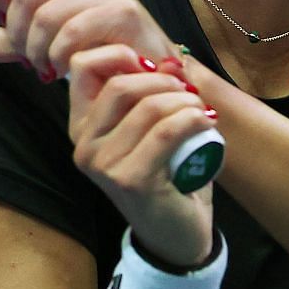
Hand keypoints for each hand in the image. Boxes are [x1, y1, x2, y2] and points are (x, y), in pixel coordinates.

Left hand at [0, 0, 170, 80]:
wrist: (150, 70)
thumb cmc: (98, 49)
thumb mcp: (45, 40)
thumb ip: (6, 39)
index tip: (5, 19)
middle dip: (17, 35)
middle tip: (29, 58)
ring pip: (44, 16)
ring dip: (37, 51)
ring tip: (47, 66)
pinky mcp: (122, 10)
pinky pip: (70, 33)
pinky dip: (59, 57)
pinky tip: (65, 68)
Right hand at [66, 44, 215, 266]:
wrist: (176, 234)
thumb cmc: (165, 176)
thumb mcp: (150, 129)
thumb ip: (150, 94)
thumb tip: (169, 60)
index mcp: (81, 126)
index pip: (82, 65)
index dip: (120, 54)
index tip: (154, 67)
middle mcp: (83, 145)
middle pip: (120, 84)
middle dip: (163, 81)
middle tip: (188, 93)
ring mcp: (103, 164)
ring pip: (148, 107)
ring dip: (185, 101)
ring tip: (201, 110)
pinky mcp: (130, 179)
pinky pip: (167, 131)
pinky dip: (193, 119)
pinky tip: (207, 121)